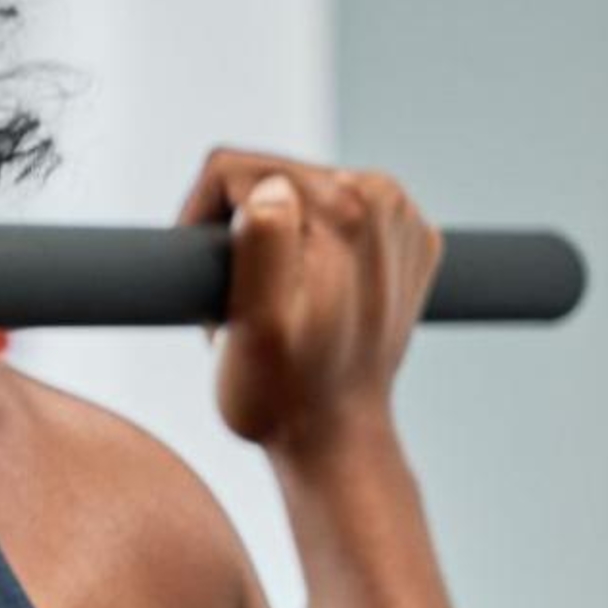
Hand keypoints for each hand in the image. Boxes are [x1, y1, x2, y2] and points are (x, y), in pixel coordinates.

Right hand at [177, 148, 441, 461]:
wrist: (335, 438)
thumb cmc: (281, 393)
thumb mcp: (253, 326)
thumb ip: (261, 242)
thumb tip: (266, 187)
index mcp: (345, 206)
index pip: (235, 169)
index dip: (200, 218)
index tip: (206, 278)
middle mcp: (384, 199)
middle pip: (272, 176)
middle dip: (243, 232)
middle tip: (247, 302)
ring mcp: (403, 220)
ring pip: (302, 194)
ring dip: (277, 243)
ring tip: (280, 304)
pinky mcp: (407, 242)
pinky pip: (339, 219)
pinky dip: (316, 254)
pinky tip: (316, 301)